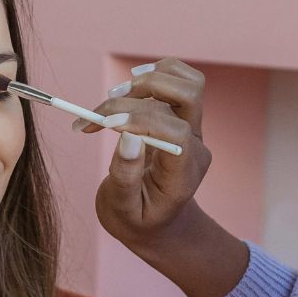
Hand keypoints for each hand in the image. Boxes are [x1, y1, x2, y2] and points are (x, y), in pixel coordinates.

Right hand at [82, 58, 247, 296]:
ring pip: (189, 82)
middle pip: (188, 97)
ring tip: (115, 97)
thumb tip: (128, 135)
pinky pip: (181, 81)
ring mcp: (193, 130)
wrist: (157, 222)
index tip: (106, 123)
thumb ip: (125, 177)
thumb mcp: (122, 210)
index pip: (176, 133)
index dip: (141, 119)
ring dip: (150, 78)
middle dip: (141, 93)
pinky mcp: (183, 118)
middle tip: (103, 109)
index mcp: (182, 175)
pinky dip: (155, 74)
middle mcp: (194, 147)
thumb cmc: (136, 220)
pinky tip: (129, 88)